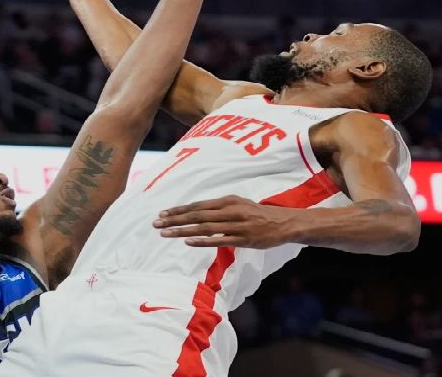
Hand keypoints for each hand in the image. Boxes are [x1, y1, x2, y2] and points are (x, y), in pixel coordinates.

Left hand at [153, 195, 296, 247]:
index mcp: (227, 201)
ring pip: (204, 227)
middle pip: (196, 215)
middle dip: (174, 219)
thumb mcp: (238, 204)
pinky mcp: (243, 239)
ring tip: (166, 233)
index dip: (178, 210)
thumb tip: (197, 212)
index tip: (162, 214)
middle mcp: (230, 210)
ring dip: (183, 230)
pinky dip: (203, 240)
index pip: (197, 205)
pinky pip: (220, 240)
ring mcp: (237, 225)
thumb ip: (218, 208)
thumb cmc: (257, 214)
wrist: (284, 223)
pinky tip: (188, 241)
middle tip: (156, 224)